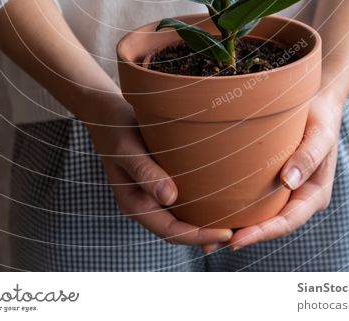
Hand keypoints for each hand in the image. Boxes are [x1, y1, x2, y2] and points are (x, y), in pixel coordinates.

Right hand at [85, 94, 232, 249]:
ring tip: (236, 219)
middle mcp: (145, 203)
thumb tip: (170, 198)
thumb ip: (145, 172)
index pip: (170, 231)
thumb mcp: (127, 148)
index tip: (226, 232)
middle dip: (207, 235)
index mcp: (134, 204)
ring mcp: (153, 193)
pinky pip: (183, 197)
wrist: (107, 111)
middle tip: (241, 231)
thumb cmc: (116, 127)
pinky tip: (220, 195)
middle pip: (179, 230)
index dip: (198, 236)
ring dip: (205, 221)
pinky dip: (201, 201)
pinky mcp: (161, 179)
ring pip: (181, 216)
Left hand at [225, 90, 344, 251]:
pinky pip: (256, 198)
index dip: (262, 233)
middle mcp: (299, 197)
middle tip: (211, 244)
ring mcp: (286, 191)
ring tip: (205, 236)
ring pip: (262, 214)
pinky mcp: (273, 180)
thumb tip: (290, 181)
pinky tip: (213, 208)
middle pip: (271, 225)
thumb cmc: (321, 116)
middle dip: (244, 236)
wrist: (317, 101)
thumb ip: (308, 156)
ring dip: (237, 225)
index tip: (237, 240)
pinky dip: (238, 205)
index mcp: (315, 194)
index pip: (287, 221)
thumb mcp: (320, 134)